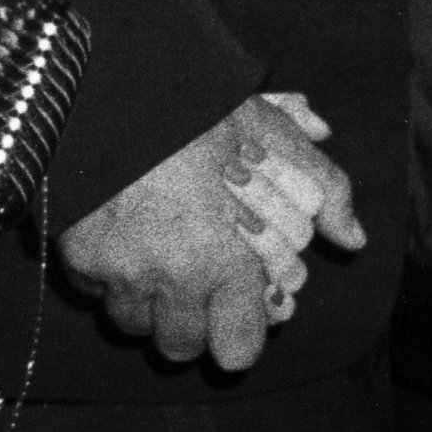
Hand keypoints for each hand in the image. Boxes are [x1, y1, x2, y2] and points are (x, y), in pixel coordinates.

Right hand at [56, 94, 365, 371]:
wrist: (113, 80)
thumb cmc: (199, 109)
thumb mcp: (271, 134)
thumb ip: (322, 188)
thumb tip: (355, 239)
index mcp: (225, 260)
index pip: (237, 350)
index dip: (238, 334)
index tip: (234, 309)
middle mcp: (172, 279)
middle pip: (181, 347)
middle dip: (190, 320)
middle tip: (192, 280)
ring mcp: (118, 272)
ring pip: (133, 324)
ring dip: (145, 301)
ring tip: (153, 254)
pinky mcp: (75, 257)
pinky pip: (93, 291)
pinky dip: (104, 274)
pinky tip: (117, 234)